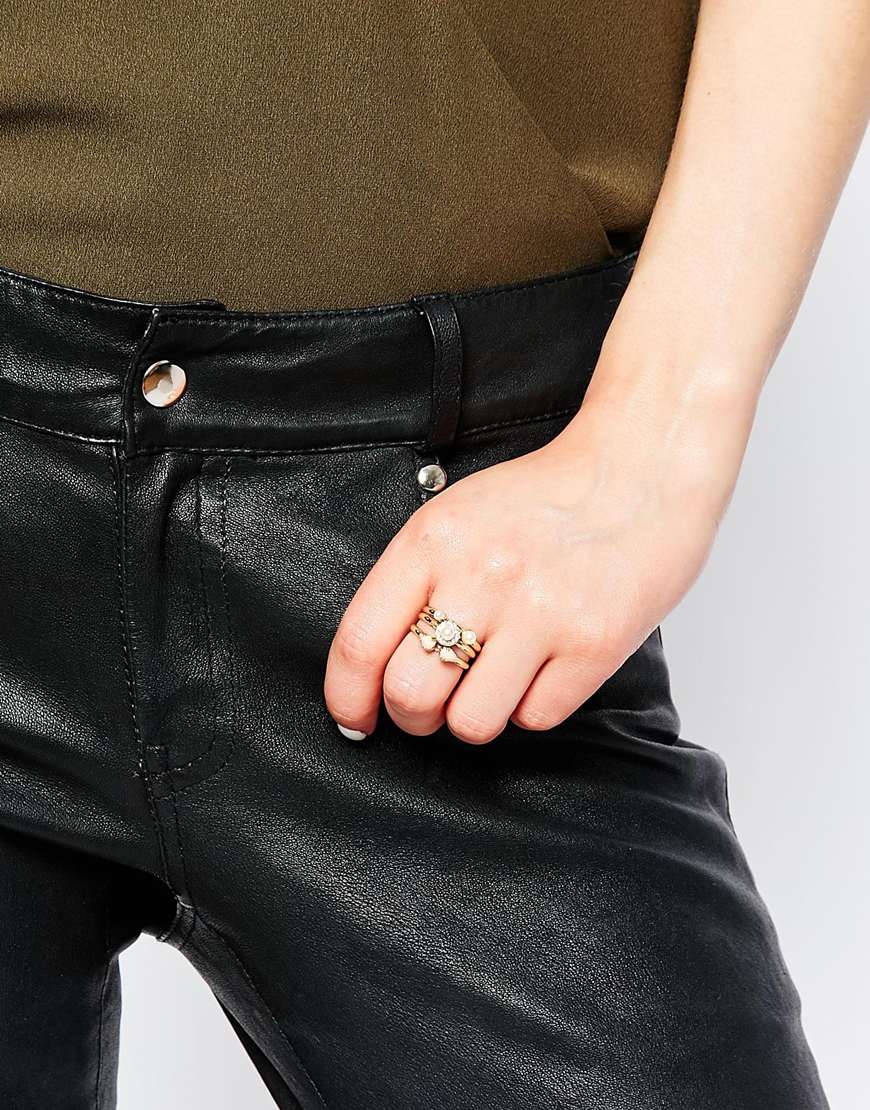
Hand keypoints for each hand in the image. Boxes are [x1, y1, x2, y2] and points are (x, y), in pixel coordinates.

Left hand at [323, 391, 741, 744]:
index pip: (360, 641)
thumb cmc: (545, 498)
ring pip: (471, 722)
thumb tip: (375, 662)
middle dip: (411, 717)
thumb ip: (414, 579)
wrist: (642, 469)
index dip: (345, 696)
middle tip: (429, 706)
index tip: (354, 718)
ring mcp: (541, 613)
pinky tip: (543, 668)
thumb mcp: (458, 515)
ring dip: (474, 717)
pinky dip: (532, 707)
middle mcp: (482, 576)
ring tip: (492, 685)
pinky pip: (535, 719)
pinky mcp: (594, 644)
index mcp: (434, 540)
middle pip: (409, 693)